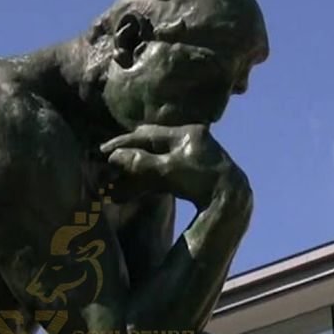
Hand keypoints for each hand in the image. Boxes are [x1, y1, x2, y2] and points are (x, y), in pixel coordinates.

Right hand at [100, 124, 250, 210]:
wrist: (230, 200)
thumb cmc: (201, 182)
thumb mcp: (169, 171)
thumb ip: (142, 163)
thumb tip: (115, 156)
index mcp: (186, 133)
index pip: (146, 134)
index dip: (123, 143)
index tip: (104, 151)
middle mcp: (189, 139)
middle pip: (149, 144)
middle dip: (127, 154)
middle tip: (106, 161)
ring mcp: (192, 154)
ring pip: (155, 159)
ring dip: (135, 172)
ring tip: (114, 183)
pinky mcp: (194, 170)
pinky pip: (164, 171)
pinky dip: (147, 180)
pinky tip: (132, 192)